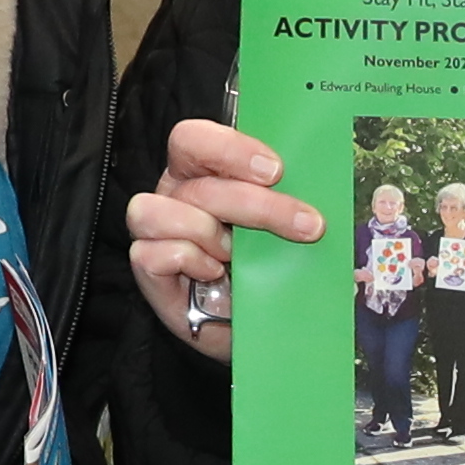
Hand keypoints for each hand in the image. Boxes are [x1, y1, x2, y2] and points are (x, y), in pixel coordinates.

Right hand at [126, 115, 325, 359]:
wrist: (257, 325)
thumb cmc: (267, 268)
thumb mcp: (284, 228)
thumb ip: (287, 198)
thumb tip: (317, 185)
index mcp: (202, 171)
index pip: (193, 138)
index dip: (230, 149)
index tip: (276, 171)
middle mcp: (176, 194)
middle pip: (198, 183)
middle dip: (257, 205)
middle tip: (303, 226)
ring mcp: (156, 230)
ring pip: (160, 212)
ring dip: (208, 234)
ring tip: (235, 256)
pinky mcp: (147, 268)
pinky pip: (150, 253)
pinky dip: (188, 261)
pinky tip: (213, 273)